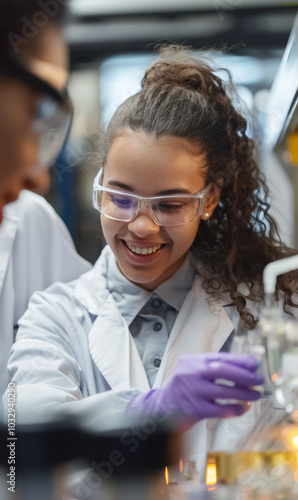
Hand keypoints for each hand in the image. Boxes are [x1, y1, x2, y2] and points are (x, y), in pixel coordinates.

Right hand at [129, 353, 263, 425]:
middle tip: (259, 380)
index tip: (255, 364)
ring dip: (244, 393)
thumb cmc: (184, 387)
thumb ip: (214, 367)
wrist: (162, 407)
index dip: (241, 361)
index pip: (221, 357)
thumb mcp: (194, 370)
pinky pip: (221, 409)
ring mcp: (193, 391)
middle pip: (223, 370)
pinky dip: (235, 409)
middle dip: (245, 375)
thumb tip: (246, 366)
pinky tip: (243, 408)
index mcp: (194, 360)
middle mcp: (192, 373)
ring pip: (225, 391)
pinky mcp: (195, 409)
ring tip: (255, 395)